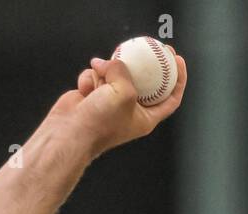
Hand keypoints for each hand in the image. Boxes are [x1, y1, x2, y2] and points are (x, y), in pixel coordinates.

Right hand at [46, 46, 187, 159]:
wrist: (69, 133)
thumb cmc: (100, 122)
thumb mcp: (123, 93)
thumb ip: (124, 72)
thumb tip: (110, 63)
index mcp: (146, 117)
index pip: (170, 98)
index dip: (178, 79)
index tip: (177, 60)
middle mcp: (131, 110)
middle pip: (145, 81)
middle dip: (146, 63)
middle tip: (152, 45)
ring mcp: (111, 101)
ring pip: (116, 73)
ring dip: (107, 71)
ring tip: (99, 77)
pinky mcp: (94, 94)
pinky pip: (96, 76)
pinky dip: (90, 78)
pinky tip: (84, 89)